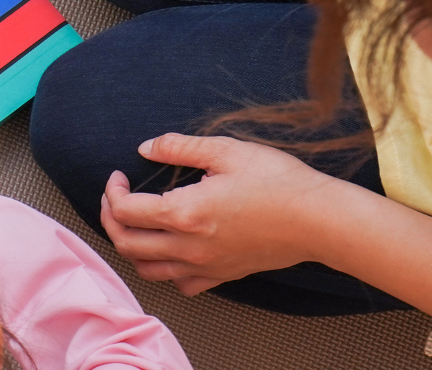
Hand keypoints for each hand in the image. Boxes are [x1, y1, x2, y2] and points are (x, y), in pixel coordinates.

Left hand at [99, 134, 349, 295]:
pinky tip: (170, 249)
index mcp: (184, 213)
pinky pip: (181, 284)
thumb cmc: (278, 181)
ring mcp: (205, 266)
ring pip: (147, 270)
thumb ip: (179, 147)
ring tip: (134, 225)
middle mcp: (189, 246)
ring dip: (131, 248)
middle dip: (111, 219)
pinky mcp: (223, 275)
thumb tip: (146, 147)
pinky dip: (165, 270)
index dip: (113, 192)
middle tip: (116, 199)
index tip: (119, 176)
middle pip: (127, 244)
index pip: (126, 212)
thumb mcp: (227, 151)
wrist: (320, 220)